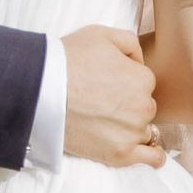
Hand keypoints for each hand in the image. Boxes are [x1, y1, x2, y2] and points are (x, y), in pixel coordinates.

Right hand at [60, 25, 162, 168]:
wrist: (40, 90)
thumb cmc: (69, 59)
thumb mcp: (102, 34)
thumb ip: (131, 43)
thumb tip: (139, 63)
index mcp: (142, 79)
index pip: (143, 83)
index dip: (124, 81)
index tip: (104, 83)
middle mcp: (144, 106)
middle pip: (143, 107)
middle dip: (127, 104)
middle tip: (99, 101)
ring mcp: (132, 132)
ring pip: (143, 130)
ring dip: (130, 127)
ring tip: (104, 122)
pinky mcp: (120, 155)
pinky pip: (152, 158)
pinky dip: (152, 155)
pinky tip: (140, 148)